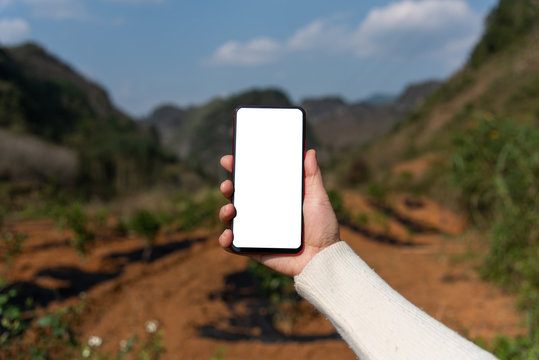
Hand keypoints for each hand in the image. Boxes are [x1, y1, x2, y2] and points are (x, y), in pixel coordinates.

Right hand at [218, 149, 339, 276]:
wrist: (323, 259)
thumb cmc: (323, 228)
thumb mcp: (318, 198)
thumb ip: (312, 176)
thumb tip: (309, 151)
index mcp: (275, 198)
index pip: (253, 181)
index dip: (239, 170)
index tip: (230, 159)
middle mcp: (262, 213)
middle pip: (237, 197)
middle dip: (227, 187)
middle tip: (228, 184)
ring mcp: (256, 231)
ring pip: (231, 218)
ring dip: (224, 212)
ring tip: (231, 209)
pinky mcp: (253, 249)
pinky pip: (233, 245)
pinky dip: (225, 239)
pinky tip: (229, 234)